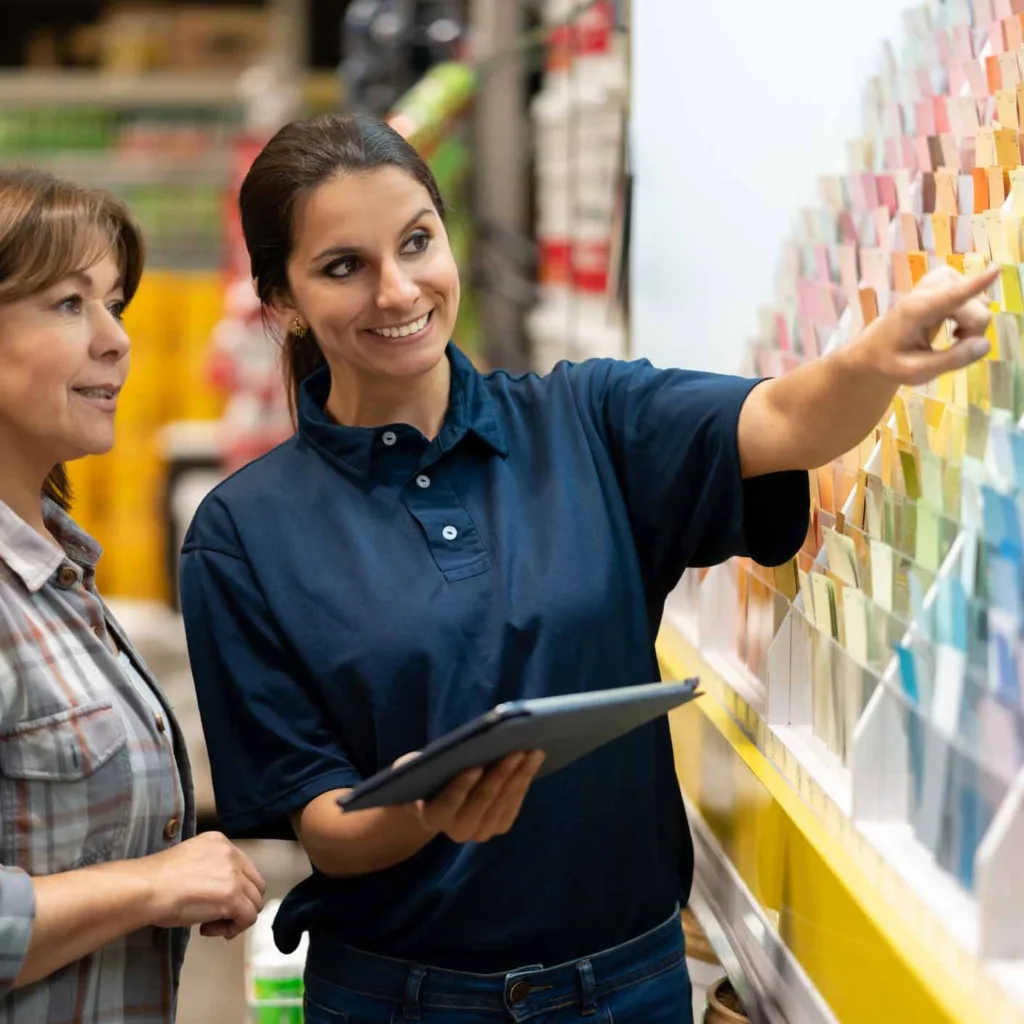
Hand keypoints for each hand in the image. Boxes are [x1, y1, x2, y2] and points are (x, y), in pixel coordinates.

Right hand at [135, 831, 265, 939]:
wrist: (147, 888)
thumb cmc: (157, 879)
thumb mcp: (189, 861)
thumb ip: (209, 868)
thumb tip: (215, 891)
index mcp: (220, 841)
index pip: (243, 867)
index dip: (233, 888)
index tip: (213, 901)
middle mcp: (232, 854)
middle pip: (255, 884)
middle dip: (240, 903)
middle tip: (216, 917)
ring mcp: (235, 875)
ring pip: (254, 902)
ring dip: (236, 918)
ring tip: (210, 925)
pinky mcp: (233, 897)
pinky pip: (248, 918)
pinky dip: (233, 929)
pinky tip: (208, 929)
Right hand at [400, 751, 545, 843]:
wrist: (435, 800)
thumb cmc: (425, 776)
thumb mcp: (413, 767)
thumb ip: (417, 764)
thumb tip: (444, 752)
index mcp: (432, 816)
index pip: (447, 804)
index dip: (462, 787)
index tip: (475, 766)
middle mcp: (457, 831)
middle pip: (482, 802)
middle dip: (500, 775)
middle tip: (516, 750)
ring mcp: (480, 832)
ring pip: (502, 802)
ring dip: (519, 776)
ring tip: (533, 752)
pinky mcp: (498, 827)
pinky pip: (513, 805)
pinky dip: (524, 782)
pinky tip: (532, 763)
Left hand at [857, 264, 998, 384]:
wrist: (876, 347)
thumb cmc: (892, 361)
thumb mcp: (916, 372)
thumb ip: (950, 360)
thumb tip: (985, 344)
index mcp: (915, 311)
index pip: (950, 297)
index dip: (975, 285)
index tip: (995, 270)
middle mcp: (928, 290)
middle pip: (976, 309)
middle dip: (973, 331)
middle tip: (954, 346)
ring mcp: (938, 280)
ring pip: (979, 302)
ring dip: (972, 324)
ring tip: (951, 337)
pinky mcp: (945, 279)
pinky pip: (975, 295)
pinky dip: (971, 313)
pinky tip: (955, 323)